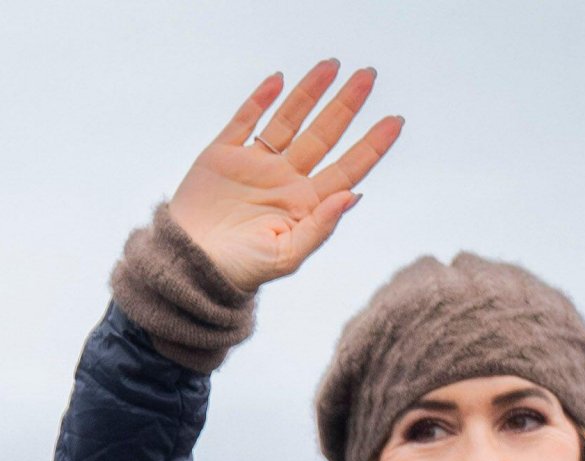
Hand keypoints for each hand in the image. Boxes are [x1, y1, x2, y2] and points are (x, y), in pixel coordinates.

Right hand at [168, 59, 403, 293]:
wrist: (189, 266)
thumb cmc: (239, 271)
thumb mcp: (285, 256)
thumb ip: (320, 227)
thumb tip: (353, 195)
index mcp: (304, 205)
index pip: (347, 169)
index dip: (371, 145)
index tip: (395, 121)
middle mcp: (285, 180)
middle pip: (324, 135)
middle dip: (346, 105)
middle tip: (369, 76)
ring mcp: (255, 164)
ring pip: (289, 120)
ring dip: (310, 92)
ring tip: (333, 65)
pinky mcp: (223, 154)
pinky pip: (245, 119)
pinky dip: (260, 100)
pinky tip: (278, 81)